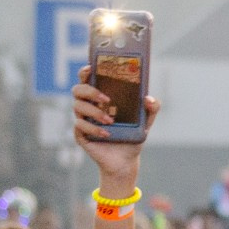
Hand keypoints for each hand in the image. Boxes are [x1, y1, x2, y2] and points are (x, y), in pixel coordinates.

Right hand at [71, 72, 159, 193]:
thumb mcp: (146, 121)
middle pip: (77, 89)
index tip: (91, 67)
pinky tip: (106, 134)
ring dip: (94, 112)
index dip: (86, 71)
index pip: (88, 78)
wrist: (126, 161)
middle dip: (90, 91)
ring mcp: (83, 120)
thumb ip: (151, 108)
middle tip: (106, 99)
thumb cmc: (132, 135)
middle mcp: (89, 105)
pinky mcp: (80, 135)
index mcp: (101, 97)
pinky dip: (93, 129)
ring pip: (77, 107)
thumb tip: (148, 98)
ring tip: (110, 121)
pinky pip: (79, 127)